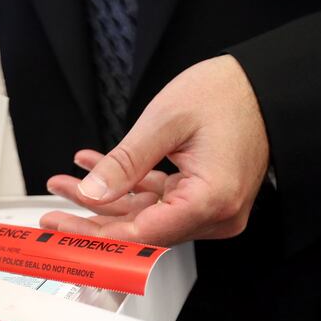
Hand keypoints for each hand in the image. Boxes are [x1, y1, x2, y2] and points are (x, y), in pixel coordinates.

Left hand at [40, 55, 269, 246]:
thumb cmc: (230, 95)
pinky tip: (94, 169)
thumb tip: (92, 192)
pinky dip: (126, 186)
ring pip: (143, 215)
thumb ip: (125, 163)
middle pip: (139, 231)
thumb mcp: (166, 122)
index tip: (62, 228)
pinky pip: (156, 199)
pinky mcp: (203, 198)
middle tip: (53, 214)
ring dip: (104, 200)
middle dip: (91, 219)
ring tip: (67, 183)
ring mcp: (209, 209)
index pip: (142, 234)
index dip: (95, 235)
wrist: (266, 86)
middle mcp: (214, 214)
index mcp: (210, 200)